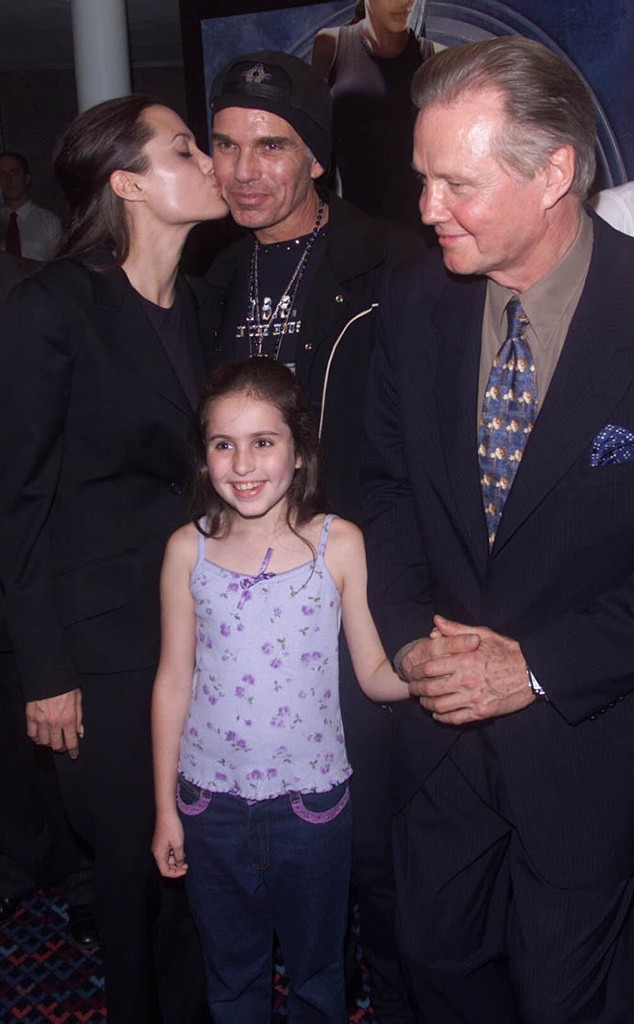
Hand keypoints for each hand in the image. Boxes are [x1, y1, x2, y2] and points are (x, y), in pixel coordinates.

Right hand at [26, 688, 82, 757]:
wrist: (48, 675)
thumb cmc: (64, 685)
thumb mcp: (78, 699)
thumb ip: (79, 717)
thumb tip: (79, 732)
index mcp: (68, 718)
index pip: (71, 742)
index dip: (73, 751)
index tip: (74, 754)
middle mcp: (54, 722)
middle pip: (56, 745)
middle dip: (61, 748)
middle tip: (63, 746)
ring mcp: (41, 721)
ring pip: (44, 742)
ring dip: (49, 743)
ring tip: (52, 740)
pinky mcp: (31, 717)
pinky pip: (32, 734)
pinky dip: (36, 737)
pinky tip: (40, 736)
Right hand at [152, 812, 187, 877]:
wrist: (166, 813)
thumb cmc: (172, 828)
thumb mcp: (178, 844)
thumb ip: (179, 857)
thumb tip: (179, 865)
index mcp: (159, 855)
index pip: (165, 871)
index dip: (175, 873)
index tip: (185, 870)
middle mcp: (157, 852)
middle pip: (166, 866)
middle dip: (176, 867)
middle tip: (187, 865)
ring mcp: (159, 847)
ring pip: (167, 859)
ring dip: (176, 860)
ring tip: (185, 857)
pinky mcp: (162, 842)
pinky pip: (168, 852)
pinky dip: (174, 854)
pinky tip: (181, 850)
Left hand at [404, 615, 533, 724]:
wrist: (533, 672)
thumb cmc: (508, 651)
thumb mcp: (484, 634)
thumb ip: (457, 630)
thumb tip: (436, 622)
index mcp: (465, 659)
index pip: (430, 667)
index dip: (417, 671)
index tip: (413, 671)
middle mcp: (467, 680)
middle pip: (431, 688)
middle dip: (417, 689)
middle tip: (412, 688)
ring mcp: (474, 698)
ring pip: (440, 706)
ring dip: (427, 704)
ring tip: (423, 701)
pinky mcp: (482, 712)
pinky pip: (455, 718)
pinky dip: (442, 718)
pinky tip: (438, 714)